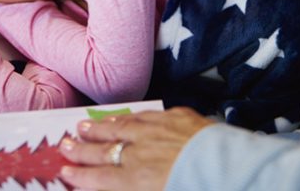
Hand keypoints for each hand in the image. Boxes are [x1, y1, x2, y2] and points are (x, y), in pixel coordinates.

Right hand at [58, 107, 213, 190]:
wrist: (235, 170)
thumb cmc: (201, 188)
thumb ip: (133, 188)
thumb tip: (117, 184)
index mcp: (137, 181)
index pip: (100, 179)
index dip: (80, 176)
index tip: (65, 171)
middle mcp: (142, 154)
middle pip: (105, 151)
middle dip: (82, 149)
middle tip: (63, 144)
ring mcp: (160, 132)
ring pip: (123, 128)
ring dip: (101, 128)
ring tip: (83, 126)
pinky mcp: (179, 118)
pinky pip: (147, 116)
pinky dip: (129, 117)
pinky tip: (122, 117)